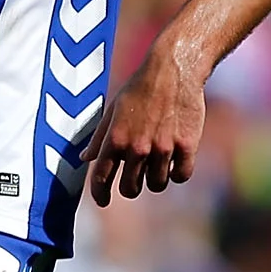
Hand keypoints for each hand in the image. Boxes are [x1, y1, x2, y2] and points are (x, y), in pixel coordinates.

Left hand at [85, 45, 204, 203]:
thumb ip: (99, 137)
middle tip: (135, 181)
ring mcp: (162, 148)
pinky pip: (181, 175)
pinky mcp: (186, 146)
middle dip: (130, 188)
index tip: (103, 201)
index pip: (101, 178)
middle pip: (130, 189)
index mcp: (114, 139)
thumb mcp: (112, 110)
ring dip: (155, 179)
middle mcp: (136, 148)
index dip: (100, 194)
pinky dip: (178, 173)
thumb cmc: (139, 89)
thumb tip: (84, 158)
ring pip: (157, 184)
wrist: (173, 70)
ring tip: (157, 164)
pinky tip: (175, 162)